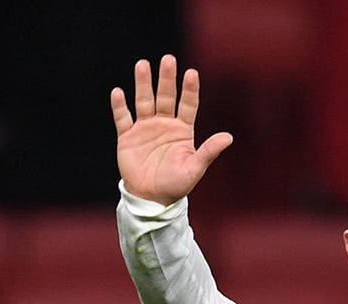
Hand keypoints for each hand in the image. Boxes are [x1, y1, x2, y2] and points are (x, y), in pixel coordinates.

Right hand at [111, 55, 232, 205]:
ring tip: (142, 65)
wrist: (151, 200)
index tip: (191, 73)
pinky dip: (120, 106)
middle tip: (168, 59)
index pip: (188, 104)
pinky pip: (123, 118)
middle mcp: (164, 124)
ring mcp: (145, 128)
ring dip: (143, 84)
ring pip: (144, 101)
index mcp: (182, 130)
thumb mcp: (195, 169)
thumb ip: (209, 152)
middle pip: (166, 96)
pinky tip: (118, 92)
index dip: (189, 89)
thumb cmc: (176, 186)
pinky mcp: (127, 137)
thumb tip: (228, 137)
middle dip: (166, 78)